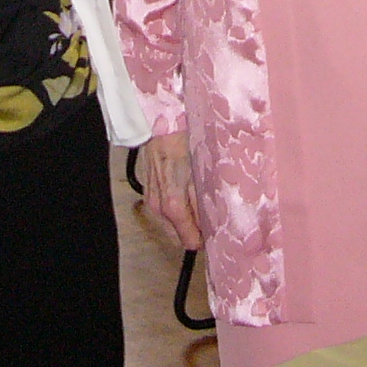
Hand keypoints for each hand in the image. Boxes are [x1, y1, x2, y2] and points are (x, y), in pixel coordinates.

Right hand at [139, 131, 203, 250]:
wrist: (163, 124)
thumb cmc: (185, 143)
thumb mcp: (204, 174)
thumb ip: (208, 202)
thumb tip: (215, 224)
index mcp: (173, 206)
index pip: (190, 242)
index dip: (205, 237)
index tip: (218, 230)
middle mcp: (158, 208)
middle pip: (180, 237)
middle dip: (196, 231)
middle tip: (212, 216)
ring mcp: (151, 202)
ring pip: (172, 227)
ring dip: (187, 221)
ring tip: (200, 204)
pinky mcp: (148, 195)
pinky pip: (165, 215)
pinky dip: (178, 212)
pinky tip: (187, 196)